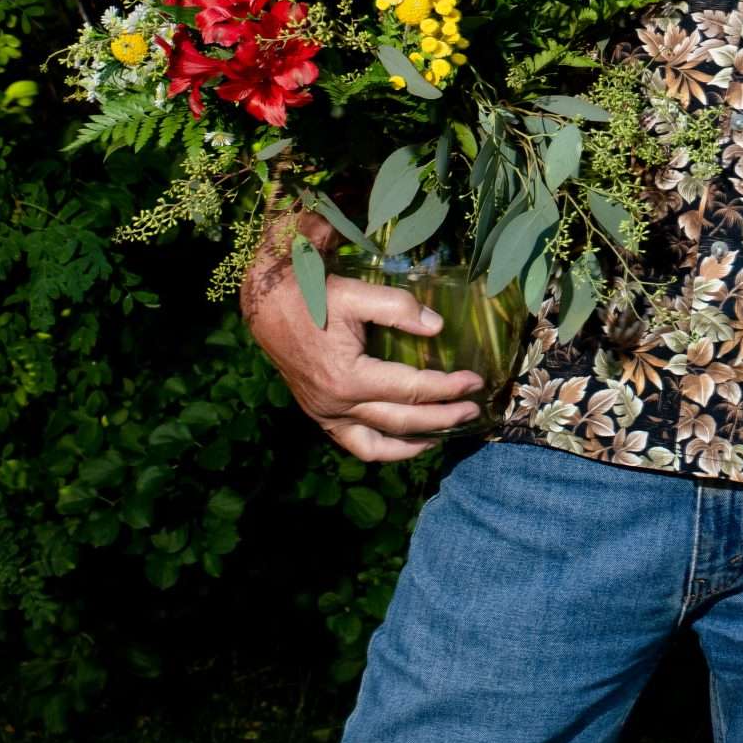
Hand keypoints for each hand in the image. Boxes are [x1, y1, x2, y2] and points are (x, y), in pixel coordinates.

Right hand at [241, 243, 483, 463]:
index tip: (475, 381)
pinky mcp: (319, 415)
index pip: (412, 390)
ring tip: (444, 434)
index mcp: (348, 378)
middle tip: (474, 410)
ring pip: (377, 446)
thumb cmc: (313, 297)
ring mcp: (325, 415)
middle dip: (443, 418)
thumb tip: (438, 328)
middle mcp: (336, 405)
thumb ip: (399, 309)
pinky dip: (384, 448)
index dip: (448, 388)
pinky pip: (355, 444)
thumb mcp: (357, 294)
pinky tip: (405, 439)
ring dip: (415, 443)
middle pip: (402, 422)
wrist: (267, 307)